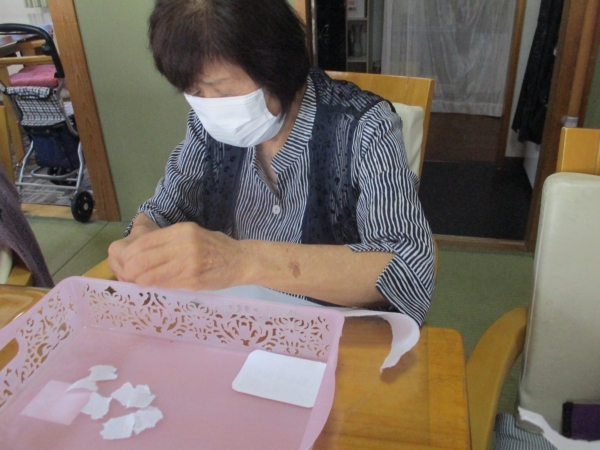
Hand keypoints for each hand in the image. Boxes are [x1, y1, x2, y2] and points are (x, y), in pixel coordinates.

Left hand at [109, 221, 248, 290]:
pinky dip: (156, 287)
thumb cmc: (216, 248)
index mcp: (182, 230)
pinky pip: (164, 285)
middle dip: (130, 270)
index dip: (129, 255)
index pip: (143, 242)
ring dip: (141, 281)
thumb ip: (169, 242)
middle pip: (141, 259)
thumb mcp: (193, 235)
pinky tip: (158, 287)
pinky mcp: (193, 280)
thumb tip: (139, 253)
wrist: (242, 261)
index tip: (126, 263)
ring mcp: (189, 263)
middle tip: (130, 276)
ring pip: (149, 275)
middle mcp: (184, 244)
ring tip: (142, 283)